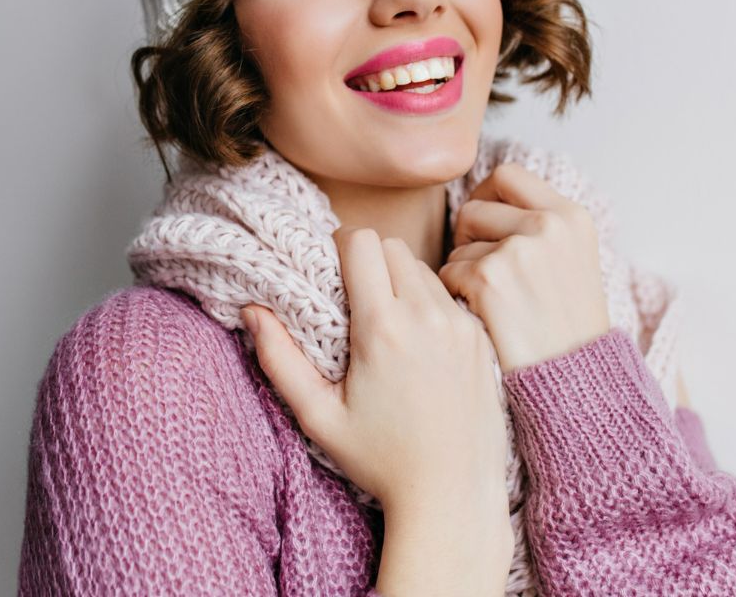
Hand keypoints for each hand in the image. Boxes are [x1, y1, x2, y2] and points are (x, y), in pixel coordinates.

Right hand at [240, 225, 514, 569]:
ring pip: (424, 268)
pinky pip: (450, 297)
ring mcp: (461, 325)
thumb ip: (279, 359)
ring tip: (389, 324)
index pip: (362, 241)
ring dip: (401, 281)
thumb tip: (251, 311)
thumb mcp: (319, 416)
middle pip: (393, 247)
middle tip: (357, 300)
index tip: (333, 276)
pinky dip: (430, 305)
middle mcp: (427, 317)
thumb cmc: (380, 461)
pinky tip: (420, 345)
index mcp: (383, 328)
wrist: (453, 495)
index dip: (340, 248)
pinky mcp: (483, 339)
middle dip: (369, 262)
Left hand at [438, 162, 611, 371]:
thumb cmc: (567, 325)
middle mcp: (549, 225)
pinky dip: (457, 294)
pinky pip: (448, 272)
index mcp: (571, 216)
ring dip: (464, 269)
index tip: (485, 225)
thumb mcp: (572, 260)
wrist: (577, 381)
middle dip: (469, 238)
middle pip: (474, 207)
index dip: (486, 196)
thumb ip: (539, 225)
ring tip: (494, 302)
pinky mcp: (490, 278)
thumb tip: (484, 196)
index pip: (507, 175)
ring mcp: (519, 250)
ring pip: (460, 242)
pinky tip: (483, 316)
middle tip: (485, 272)